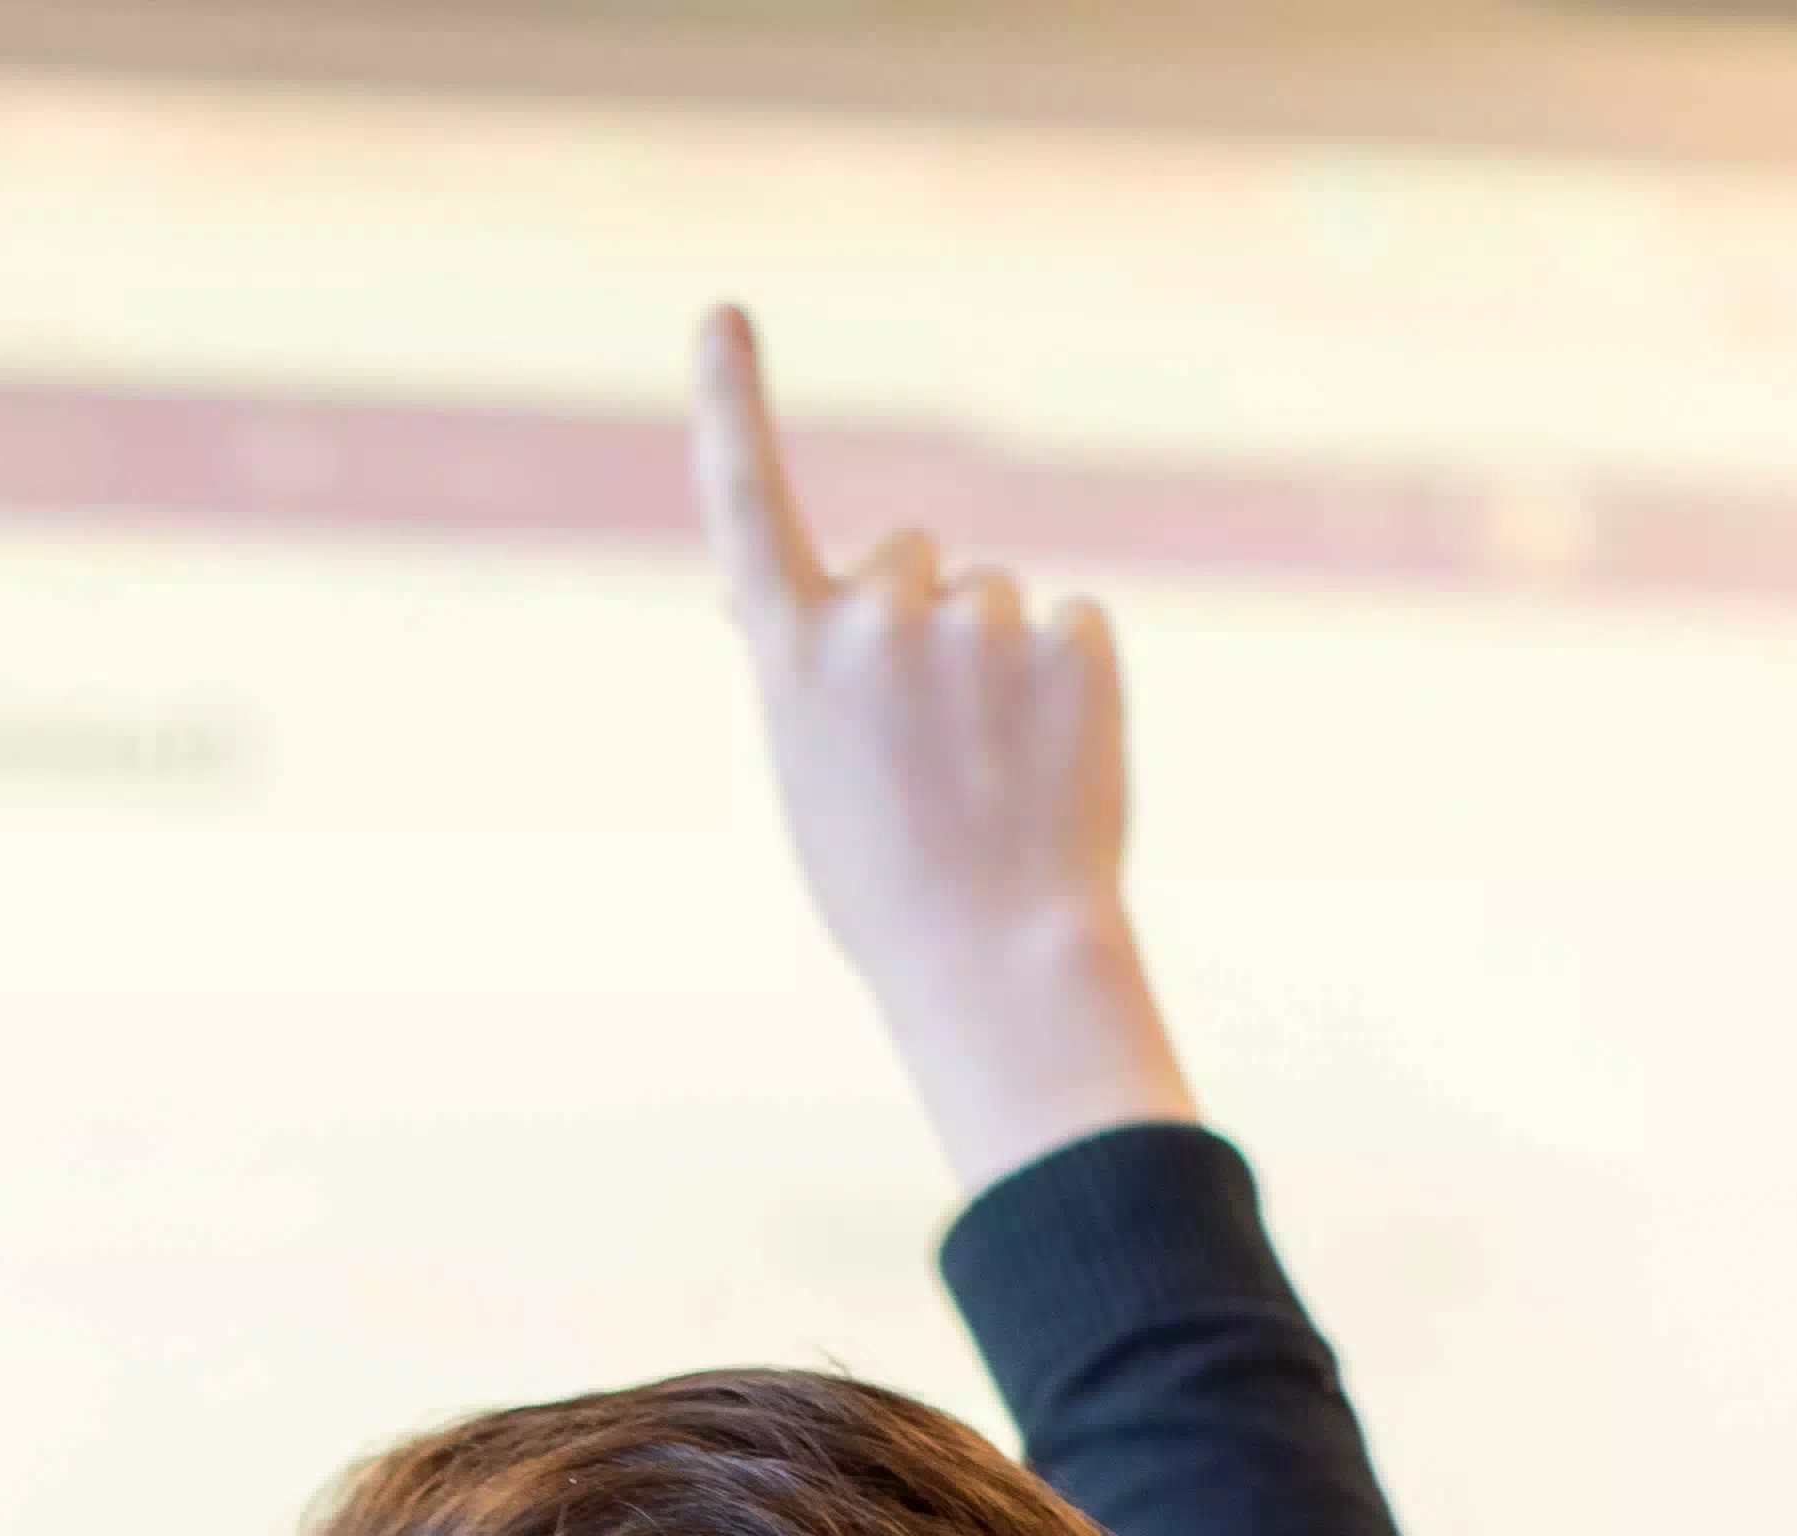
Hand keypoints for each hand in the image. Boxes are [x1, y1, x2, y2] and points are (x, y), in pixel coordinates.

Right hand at [690, 306, 1201, 1197]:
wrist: (993, 959)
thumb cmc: (884, 881)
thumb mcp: (810, 767)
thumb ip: (810, 667)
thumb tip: (802, 593)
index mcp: (790, 654)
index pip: (748, 503)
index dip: (734, 404)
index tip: (723, 315)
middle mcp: (876, 618)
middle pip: (914, 555)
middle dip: (925, 612)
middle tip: (933, 737)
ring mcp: (979, 624)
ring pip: (997, 599)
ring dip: (1000, 663)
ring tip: (994, 770)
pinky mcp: (1072, 638)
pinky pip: (1070, 628)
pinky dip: (1068, 684)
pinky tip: (1054, 761)